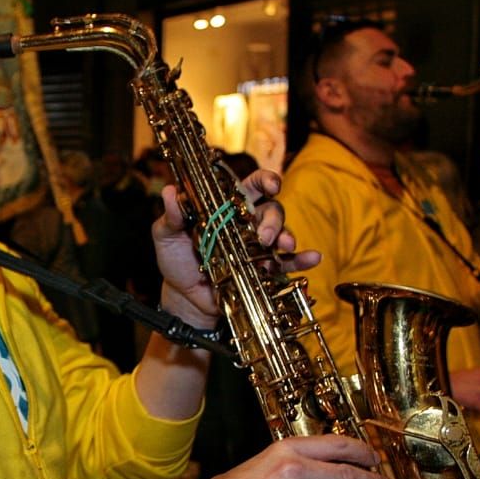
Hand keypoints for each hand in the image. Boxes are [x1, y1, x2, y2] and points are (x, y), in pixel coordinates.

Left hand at [153, 170, 315, 326]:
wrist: (183, 298)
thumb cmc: (176, 261)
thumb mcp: (167, 236)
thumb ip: (171, 216)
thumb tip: (171, 192)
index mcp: (227, 208)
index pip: (250, 186)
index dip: (264, 180)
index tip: (271, 184)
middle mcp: (247, 223)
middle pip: (271, 210)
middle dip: (273, 219)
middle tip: (265, 235)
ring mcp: (258, 247)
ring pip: (281, 234)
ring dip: (287, 236)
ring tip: (284, 246)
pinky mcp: (264, 270)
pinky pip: (288, 263)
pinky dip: (302, 260)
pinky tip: (312, 258)